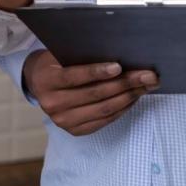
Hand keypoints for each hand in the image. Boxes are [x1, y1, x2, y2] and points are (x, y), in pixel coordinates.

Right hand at [22, 50, 156, 135]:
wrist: (39, 83)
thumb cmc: (55, 63)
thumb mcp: (60, 54)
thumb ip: (81, 56)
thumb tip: (118, 56)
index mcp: (46, 81)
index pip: (74, 77)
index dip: (97, 72)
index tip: (118, 66)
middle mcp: (53, 104)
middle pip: (94, 94)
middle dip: (125, 84)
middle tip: (147, 75)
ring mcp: (63, 120)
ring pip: (103, 109)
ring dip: (128, 97)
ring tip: (146, 86)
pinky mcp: (75, 130)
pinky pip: (104, 120)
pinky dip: (122, 108)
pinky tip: (133, 97)